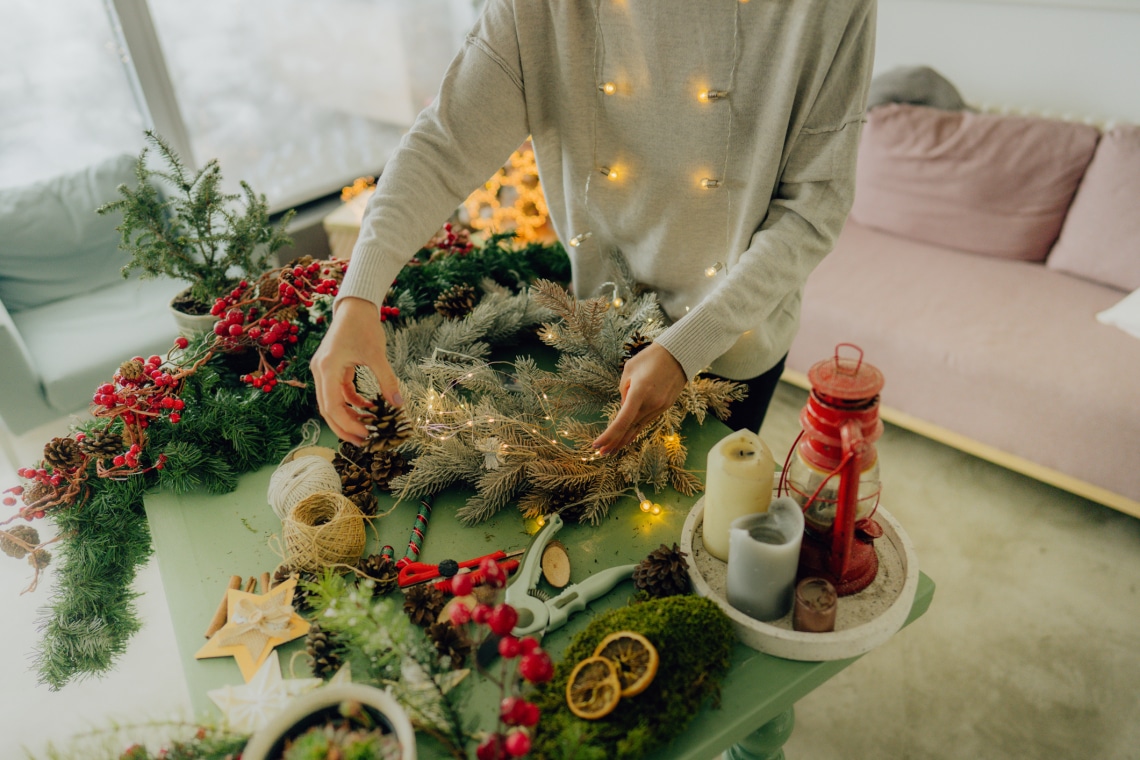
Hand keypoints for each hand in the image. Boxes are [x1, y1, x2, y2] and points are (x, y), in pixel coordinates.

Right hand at [310, 297, 402, 444]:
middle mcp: (320, 372)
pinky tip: (369, 409)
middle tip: (365, 442)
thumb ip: (387, 379)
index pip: (331, 406)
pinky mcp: (332, 369)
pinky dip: (352, 403)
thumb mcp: (377, 354)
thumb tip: (398, 404)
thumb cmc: (364, 326)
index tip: (366, 435)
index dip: (347, 424)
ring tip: (368, 429)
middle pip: (327, 409)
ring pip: (332, 403)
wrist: (355, 306)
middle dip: (344, 427)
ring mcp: (324, 371)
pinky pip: (339, 393)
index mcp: (327, 368)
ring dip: (348, 417)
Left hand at [592, 343, 686, 455]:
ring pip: (639, 427)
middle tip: (601, 453)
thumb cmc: (650, 357)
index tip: (596, 444)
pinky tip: (629, 437)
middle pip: (629, 428)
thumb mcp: (629, 370)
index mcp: (640, 392)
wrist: (680, 354)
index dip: (609, 435)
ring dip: (625, 438)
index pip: (622, 421)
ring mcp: (660, 406)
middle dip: (614, 442)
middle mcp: (651, 403)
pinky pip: (647, 421)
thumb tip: (623, 408)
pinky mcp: (665, 406)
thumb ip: (623, 391)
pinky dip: (636, 429)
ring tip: (612, 449)